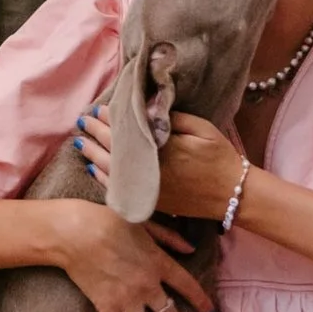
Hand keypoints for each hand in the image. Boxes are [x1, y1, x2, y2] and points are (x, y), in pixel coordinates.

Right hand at [55, 200, 214, 311]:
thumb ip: (170, 237)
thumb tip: (191, 248)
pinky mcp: (104, 307)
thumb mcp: (145, 222)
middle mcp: (147, 286)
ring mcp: (125, 299)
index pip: (188, 287)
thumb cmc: (109, 221)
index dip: (201, 302)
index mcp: (159, 263)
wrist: (75, 232)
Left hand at [74, 104, 247, 224]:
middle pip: (115, 148)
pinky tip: (94, 169)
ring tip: (80, 142)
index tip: (99, 109)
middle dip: (96, 133)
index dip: (112, 118)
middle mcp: (151, 169)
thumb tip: (148, 109)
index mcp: (163, 148)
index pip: (128, 129)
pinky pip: (120, 190)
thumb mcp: (202, 129)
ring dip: (94, 155)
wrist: (232, 194)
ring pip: (112, 170)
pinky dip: (104, 179)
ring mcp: (149, 188)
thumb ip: (173, 118)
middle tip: (82, 121)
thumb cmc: (220, 157)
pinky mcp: (151, 202)